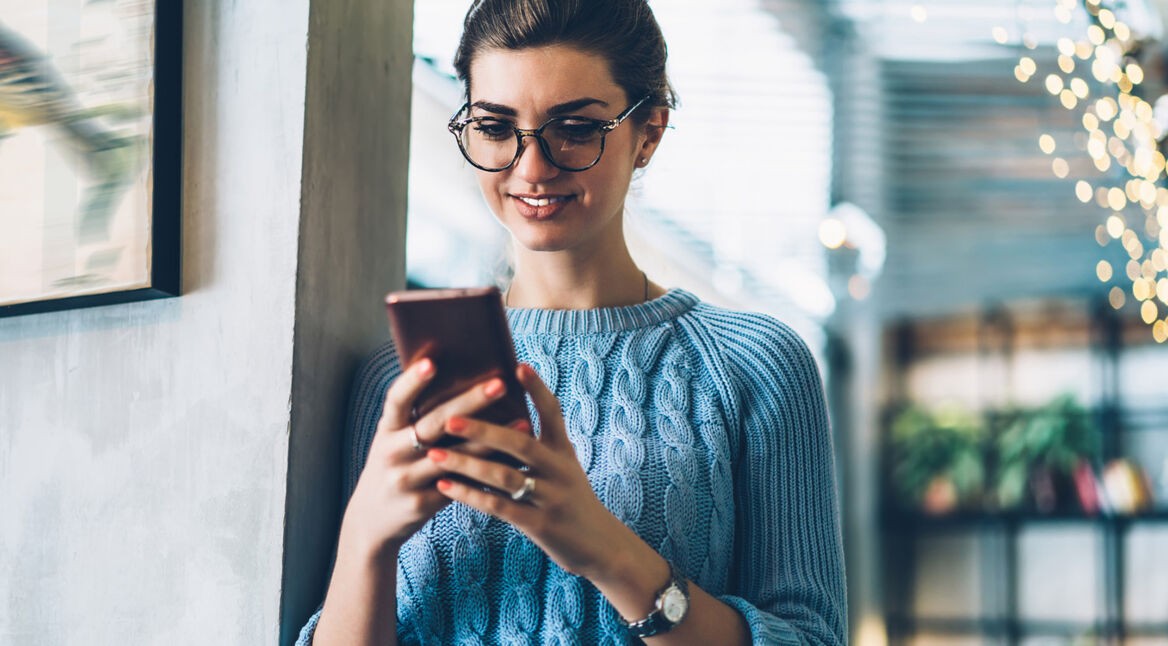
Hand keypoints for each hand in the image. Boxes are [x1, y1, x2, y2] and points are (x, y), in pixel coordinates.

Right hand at [337, 358, 514, 560]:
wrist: (371, 520)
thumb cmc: (395, 466)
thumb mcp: (394, 440)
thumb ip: (417, 418)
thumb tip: (461, 378)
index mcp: (386, 429)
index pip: (397, 400)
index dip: (412, 381)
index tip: (432, 362)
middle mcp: (392, 452)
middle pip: (434, 424)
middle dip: (469, 402)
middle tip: (498, 384)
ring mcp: (406, 479)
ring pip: (454, 456)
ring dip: (489, 439)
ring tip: (522, 422)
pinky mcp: (421, 503)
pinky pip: (461, 485)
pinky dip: (487, 471)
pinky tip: (513, 461)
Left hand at [430, 364, 641, 579]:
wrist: (601, 545)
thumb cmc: (573, 501)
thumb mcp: (565, 468)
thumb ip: (540, 446)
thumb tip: (506, 418)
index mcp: (564, 451)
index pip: (553, 413)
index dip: (537, 389)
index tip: (518, 365)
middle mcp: (560, 470)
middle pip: (520, 442)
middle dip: (482, 429)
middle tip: (449, 418)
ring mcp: (551, 497)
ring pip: (504, 476)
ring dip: (467, 463)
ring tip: (435, 454)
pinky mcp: (541, 525)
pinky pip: (500, 507)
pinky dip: (471, 496)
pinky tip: (446, 486)